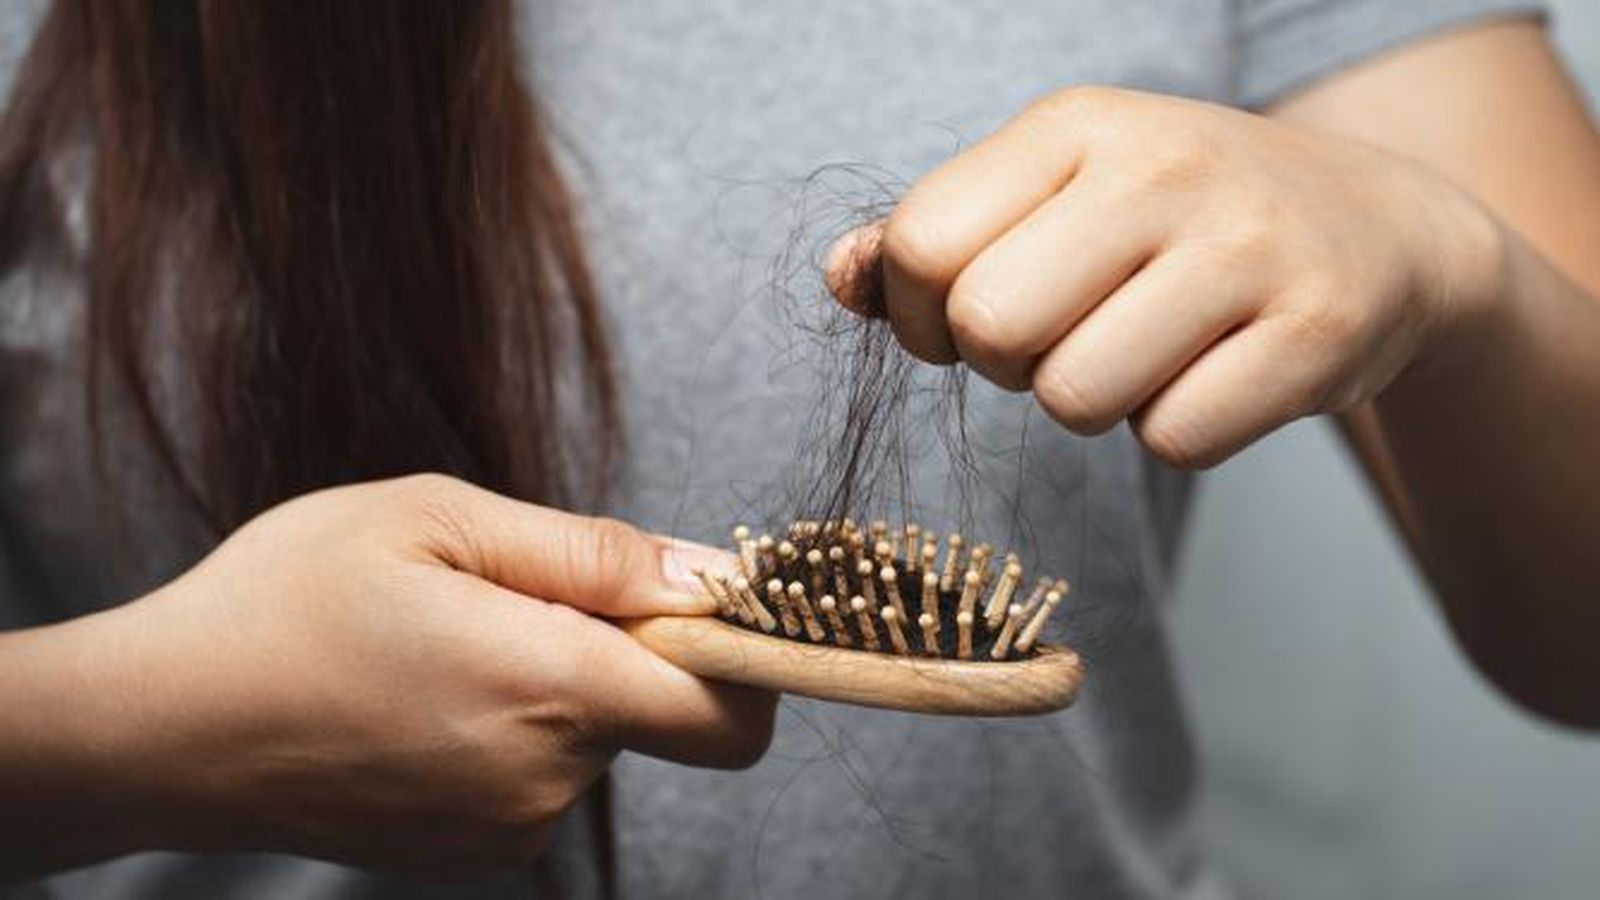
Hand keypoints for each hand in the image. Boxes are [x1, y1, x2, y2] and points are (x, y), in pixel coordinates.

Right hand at [31, 475, 771, 878]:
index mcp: (550, 687)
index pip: (731, 711)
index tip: (705, 605)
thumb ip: (592, 553)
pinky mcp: (471, 855)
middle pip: (657, 712)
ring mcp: (506, 831)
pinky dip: (511, 732)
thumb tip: (711, 575)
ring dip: (552, 686)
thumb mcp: (438, 520)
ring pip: (592, 739)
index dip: (745, 654)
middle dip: (617, 647)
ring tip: (442, 645)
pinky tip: (423, 698)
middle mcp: (545, 780)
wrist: (159, 728)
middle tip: (505, 597)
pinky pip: (539, 777)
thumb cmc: (286, 601)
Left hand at [828, 86, 1502, 466]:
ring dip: (1092, 403)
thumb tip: (841, 277)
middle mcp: (1162, 167)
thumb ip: (935, 236)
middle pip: (989, 328)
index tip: (970, 320)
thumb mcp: (1056, 193)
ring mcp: (1248, 246)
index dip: (921, 315)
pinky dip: (1179, 431)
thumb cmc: (1178, 221)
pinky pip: (1174, 441)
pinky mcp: (1317, 331)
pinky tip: (1216, 372)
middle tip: (1066, 339)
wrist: (1378, 229)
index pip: (921, 244)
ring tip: (1146, 350)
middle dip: (1007, 364)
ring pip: (1075, 399)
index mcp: (1075, 125)